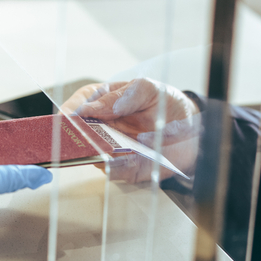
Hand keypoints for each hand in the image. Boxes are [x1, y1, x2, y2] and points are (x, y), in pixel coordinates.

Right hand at [64, 78, 200, 182]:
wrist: (191, 128)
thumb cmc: (165, 103)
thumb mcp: (148, 89)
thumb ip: (126, 95)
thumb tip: (102, 107)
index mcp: (102, 101)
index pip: (77, 106)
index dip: (69, 113)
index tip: (70, 118)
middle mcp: (101, 127)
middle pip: (78, 134)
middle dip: (76, 137)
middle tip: (80, 137)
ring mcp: (110, 148)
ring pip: (92, 155)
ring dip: (95, 155)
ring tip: (101, 151)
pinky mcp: (124, 167)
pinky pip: (114, 171)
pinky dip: (116, 169)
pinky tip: (123, 162)